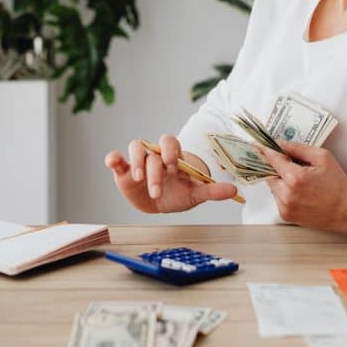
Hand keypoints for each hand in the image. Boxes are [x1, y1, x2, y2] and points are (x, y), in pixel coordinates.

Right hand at [104, 134, 237, 213]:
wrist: (162, 203)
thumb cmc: (180, 193)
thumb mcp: (195, 194)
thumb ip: (212, 191)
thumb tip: (233, 190)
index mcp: (173, 157)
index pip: (170, 143)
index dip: (170, 150)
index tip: (171, 164)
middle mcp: (155, 156)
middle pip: (152, 152)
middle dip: (154, 172)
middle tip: (157, 191)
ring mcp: (139, 162)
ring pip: (135, 149)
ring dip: (135, 162)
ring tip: (137, 179)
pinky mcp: (124, 171)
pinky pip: (117, 159)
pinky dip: (113, 159)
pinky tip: (113, 163)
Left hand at [258, 141, 346, 232]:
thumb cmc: (338, 183)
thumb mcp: (322, 157)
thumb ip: (298, 148)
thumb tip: (280, 144)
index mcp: (295, 177)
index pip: (272, 159)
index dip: (266, 151)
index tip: (259, 145)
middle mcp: (286, 194)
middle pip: (269, 173)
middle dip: (277, 167)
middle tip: (291, 165)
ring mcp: (285, 207)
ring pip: (273, 187)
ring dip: (281, 181)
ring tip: (301, 182)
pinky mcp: (286, 216)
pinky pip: (278, 198)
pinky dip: (284, 193)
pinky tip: (301, 193)